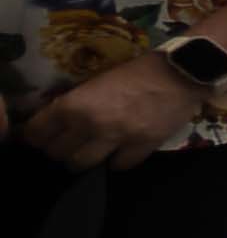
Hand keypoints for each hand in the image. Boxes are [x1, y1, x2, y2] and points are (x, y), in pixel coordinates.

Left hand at [14, 52, 207, 170]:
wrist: (180, 72)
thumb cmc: (135, 71)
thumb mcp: (95, 82)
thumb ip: (76, 103)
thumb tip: (59, 121)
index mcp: (74, 103)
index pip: (37, 132)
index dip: (36, 136)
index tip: (41, 136)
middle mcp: (90, 124)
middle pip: (57, 153)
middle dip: (59, 149)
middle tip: (68, 143)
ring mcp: (116, 138)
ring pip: (81, 164)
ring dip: (82, 159)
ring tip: (90, 152)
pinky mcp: (141, 147)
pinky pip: (118, 166)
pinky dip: (116, 161)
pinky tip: (120, 151)